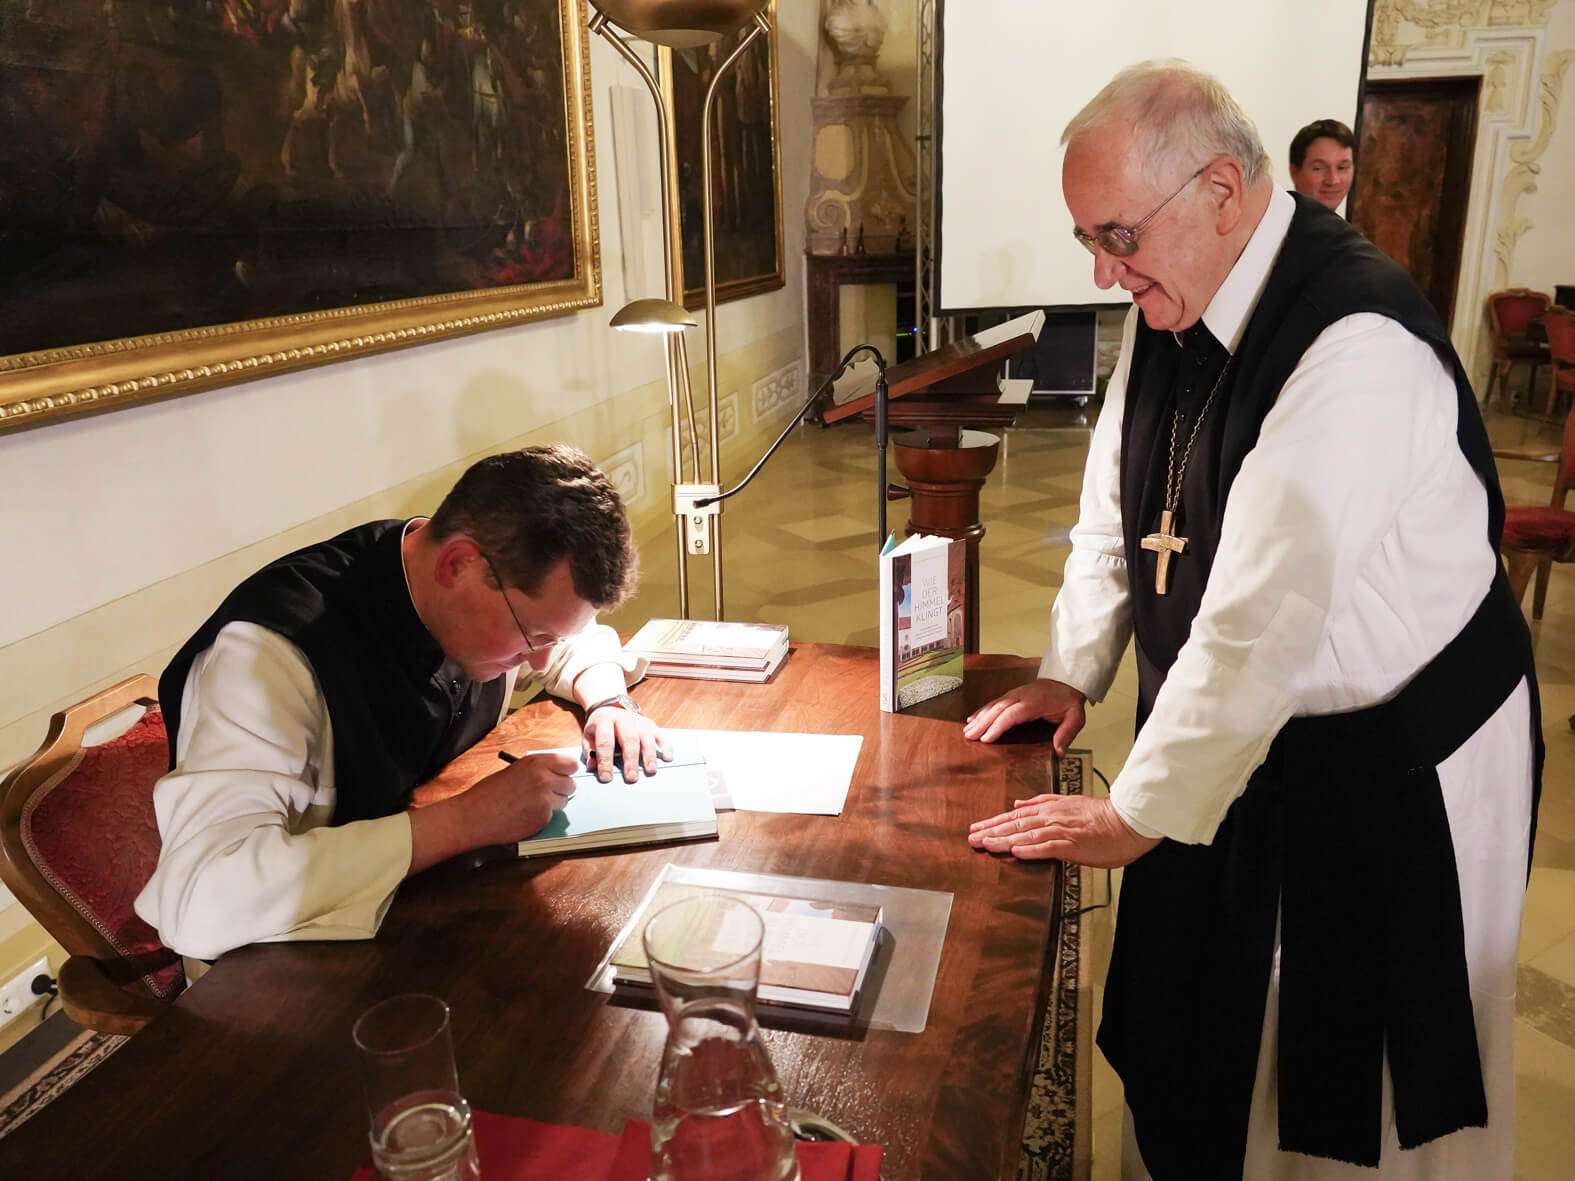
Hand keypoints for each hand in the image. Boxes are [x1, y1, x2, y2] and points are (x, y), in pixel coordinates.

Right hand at [407, 751, 578, 872]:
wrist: (474, 816)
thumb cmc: (488, 794)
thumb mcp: (514, 771)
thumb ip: (537, 771)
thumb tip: (555, 774)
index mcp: (536, 763)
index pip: (569, 764)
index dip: (567, 772)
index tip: (564, 776)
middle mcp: (544, 778)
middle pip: (571, 784)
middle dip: (561, 790)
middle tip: (548, 794)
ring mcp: (545, 799)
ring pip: (564, 801)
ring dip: (553, 805)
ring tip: (531, 806)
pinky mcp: (543, 817)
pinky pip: (552, 816)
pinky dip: (542, 817)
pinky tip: (526, 816)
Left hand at [582, 707, 671, 782]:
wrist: (611, 707)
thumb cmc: (600, 726)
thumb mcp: (589, 735)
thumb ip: (590, 750)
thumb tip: (593, 766)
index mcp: (604, 720)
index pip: (605, 742)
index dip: (605, 760)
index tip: (606, 777)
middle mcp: (624, 719)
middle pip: (629, 739)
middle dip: (631, 760)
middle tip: (631, 778)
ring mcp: (639, 721)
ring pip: (646, 738)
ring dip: (649, 756)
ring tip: (650, 771)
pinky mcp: (651, 725)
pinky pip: (661, 735)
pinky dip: (666, 746)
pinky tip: (667, 758)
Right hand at [963, 678, 1086, 753]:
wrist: (1066, 681)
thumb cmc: (1068, 701)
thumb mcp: (1075, 717)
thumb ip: (1067, 733)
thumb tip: (1058, 751)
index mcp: (1034, 702)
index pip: (1012, 714)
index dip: (998, 726)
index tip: (986, 738)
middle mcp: (1020, 696)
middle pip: (997, 710)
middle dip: (982, 724)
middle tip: (969, 737)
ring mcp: (1014, 694)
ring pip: (993, 705)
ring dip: (979, 718)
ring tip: (967, 731)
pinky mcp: (1011, 695)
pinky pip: (994, 703)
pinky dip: (981, 711)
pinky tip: (972, 719)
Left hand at [967, 794, 1159, 866]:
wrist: (1127, 822)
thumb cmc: (1100, 817)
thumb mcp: (1068, 803)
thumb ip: (1042, 802)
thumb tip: (1018, 804)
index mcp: (1050, 808)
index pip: (1016, 816)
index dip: (994, 822)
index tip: (977, 828)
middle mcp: (1052, 817)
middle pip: (1016, 824)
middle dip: (992, 832)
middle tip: (971, 839)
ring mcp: (1062, 830)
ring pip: (1027, 834)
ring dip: (1005, 840)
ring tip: (985, 845)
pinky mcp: (1073, 844)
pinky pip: (1049, 847)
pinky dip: (1032, 849)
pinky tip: (1016, 852)